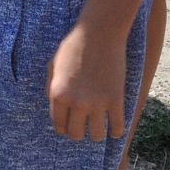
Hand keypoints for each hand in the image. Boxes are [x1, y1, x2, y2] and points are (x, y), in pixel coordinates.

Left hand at [47, 23, 127, 141]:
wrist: (98, 34)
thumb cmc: (73, 46)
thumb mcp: (53, 65)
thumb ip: (51, 88)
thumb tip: (55, 105)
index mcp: (58, 94)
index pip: (58, 124)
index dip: (62, 127)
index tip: (66, 126)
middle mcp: (77, 102)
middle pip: (76, 134)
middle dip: (77, 133)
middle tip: (80, 128)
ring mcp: (98, 102)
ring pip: (97, 134)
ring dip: (96, 134)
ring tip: (96, 130)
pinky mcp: (116, 99)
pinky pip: (118, 126)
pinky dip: (116, 131)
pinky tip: (114, 130)